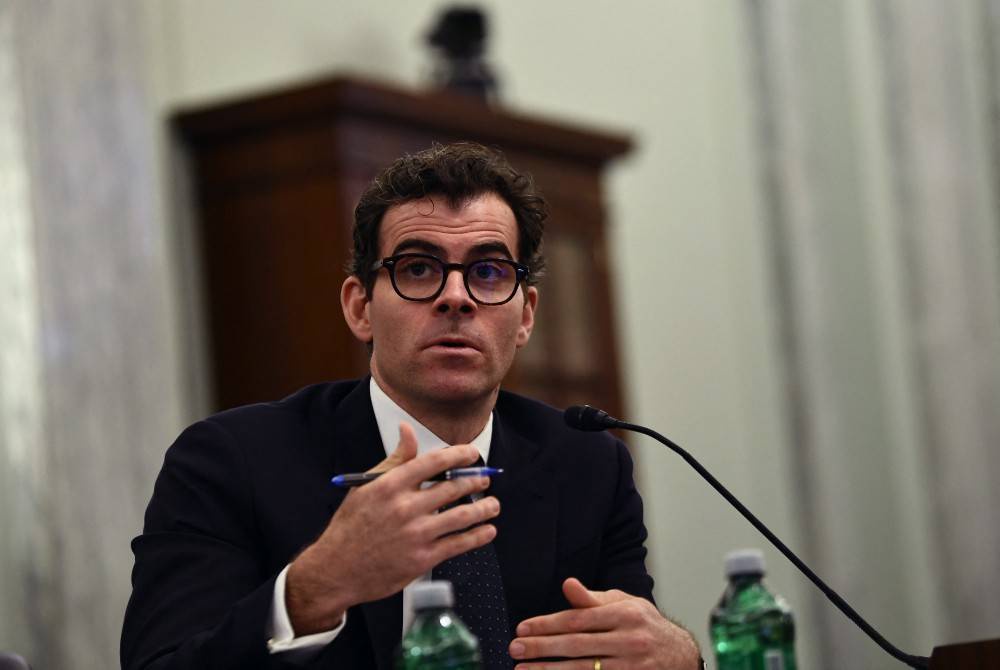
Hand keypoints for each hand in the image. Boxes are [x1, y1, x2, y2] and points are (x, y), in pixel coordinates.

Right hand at [285, 423, 500, 633]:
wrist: (337, 570)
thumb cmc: (351, 525)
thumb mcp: (366, 486)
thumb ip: (395, 459)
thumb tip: (407, 429)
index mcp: (390, 485)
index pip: (434, 462)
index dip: (459, 455)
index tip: (472, 454)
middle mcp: (405, 508)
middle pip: (453, 488)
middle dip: (476, 481)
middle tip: (485, 479)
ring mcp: (416, 535)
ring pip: (462, 516)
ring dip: (484, 508)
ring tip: (493, 504)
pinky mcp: (422, 559)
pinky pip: (459, 544)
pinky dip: (478, 536)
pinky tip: (487, 530)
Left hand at [509, 578, 700, 669]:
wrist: (681, 655)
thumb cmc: (644, 625)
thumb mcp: (624, 604)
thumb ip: (593, 599)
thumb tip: (567, 585)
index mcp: (626, 614)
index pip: (578, 619)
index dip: (547, 624)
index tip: (522, 628)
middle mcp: (630, 640)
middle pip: (577, 646)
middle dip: (542, 648)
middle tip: (515, 649)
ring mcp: (632, 666)